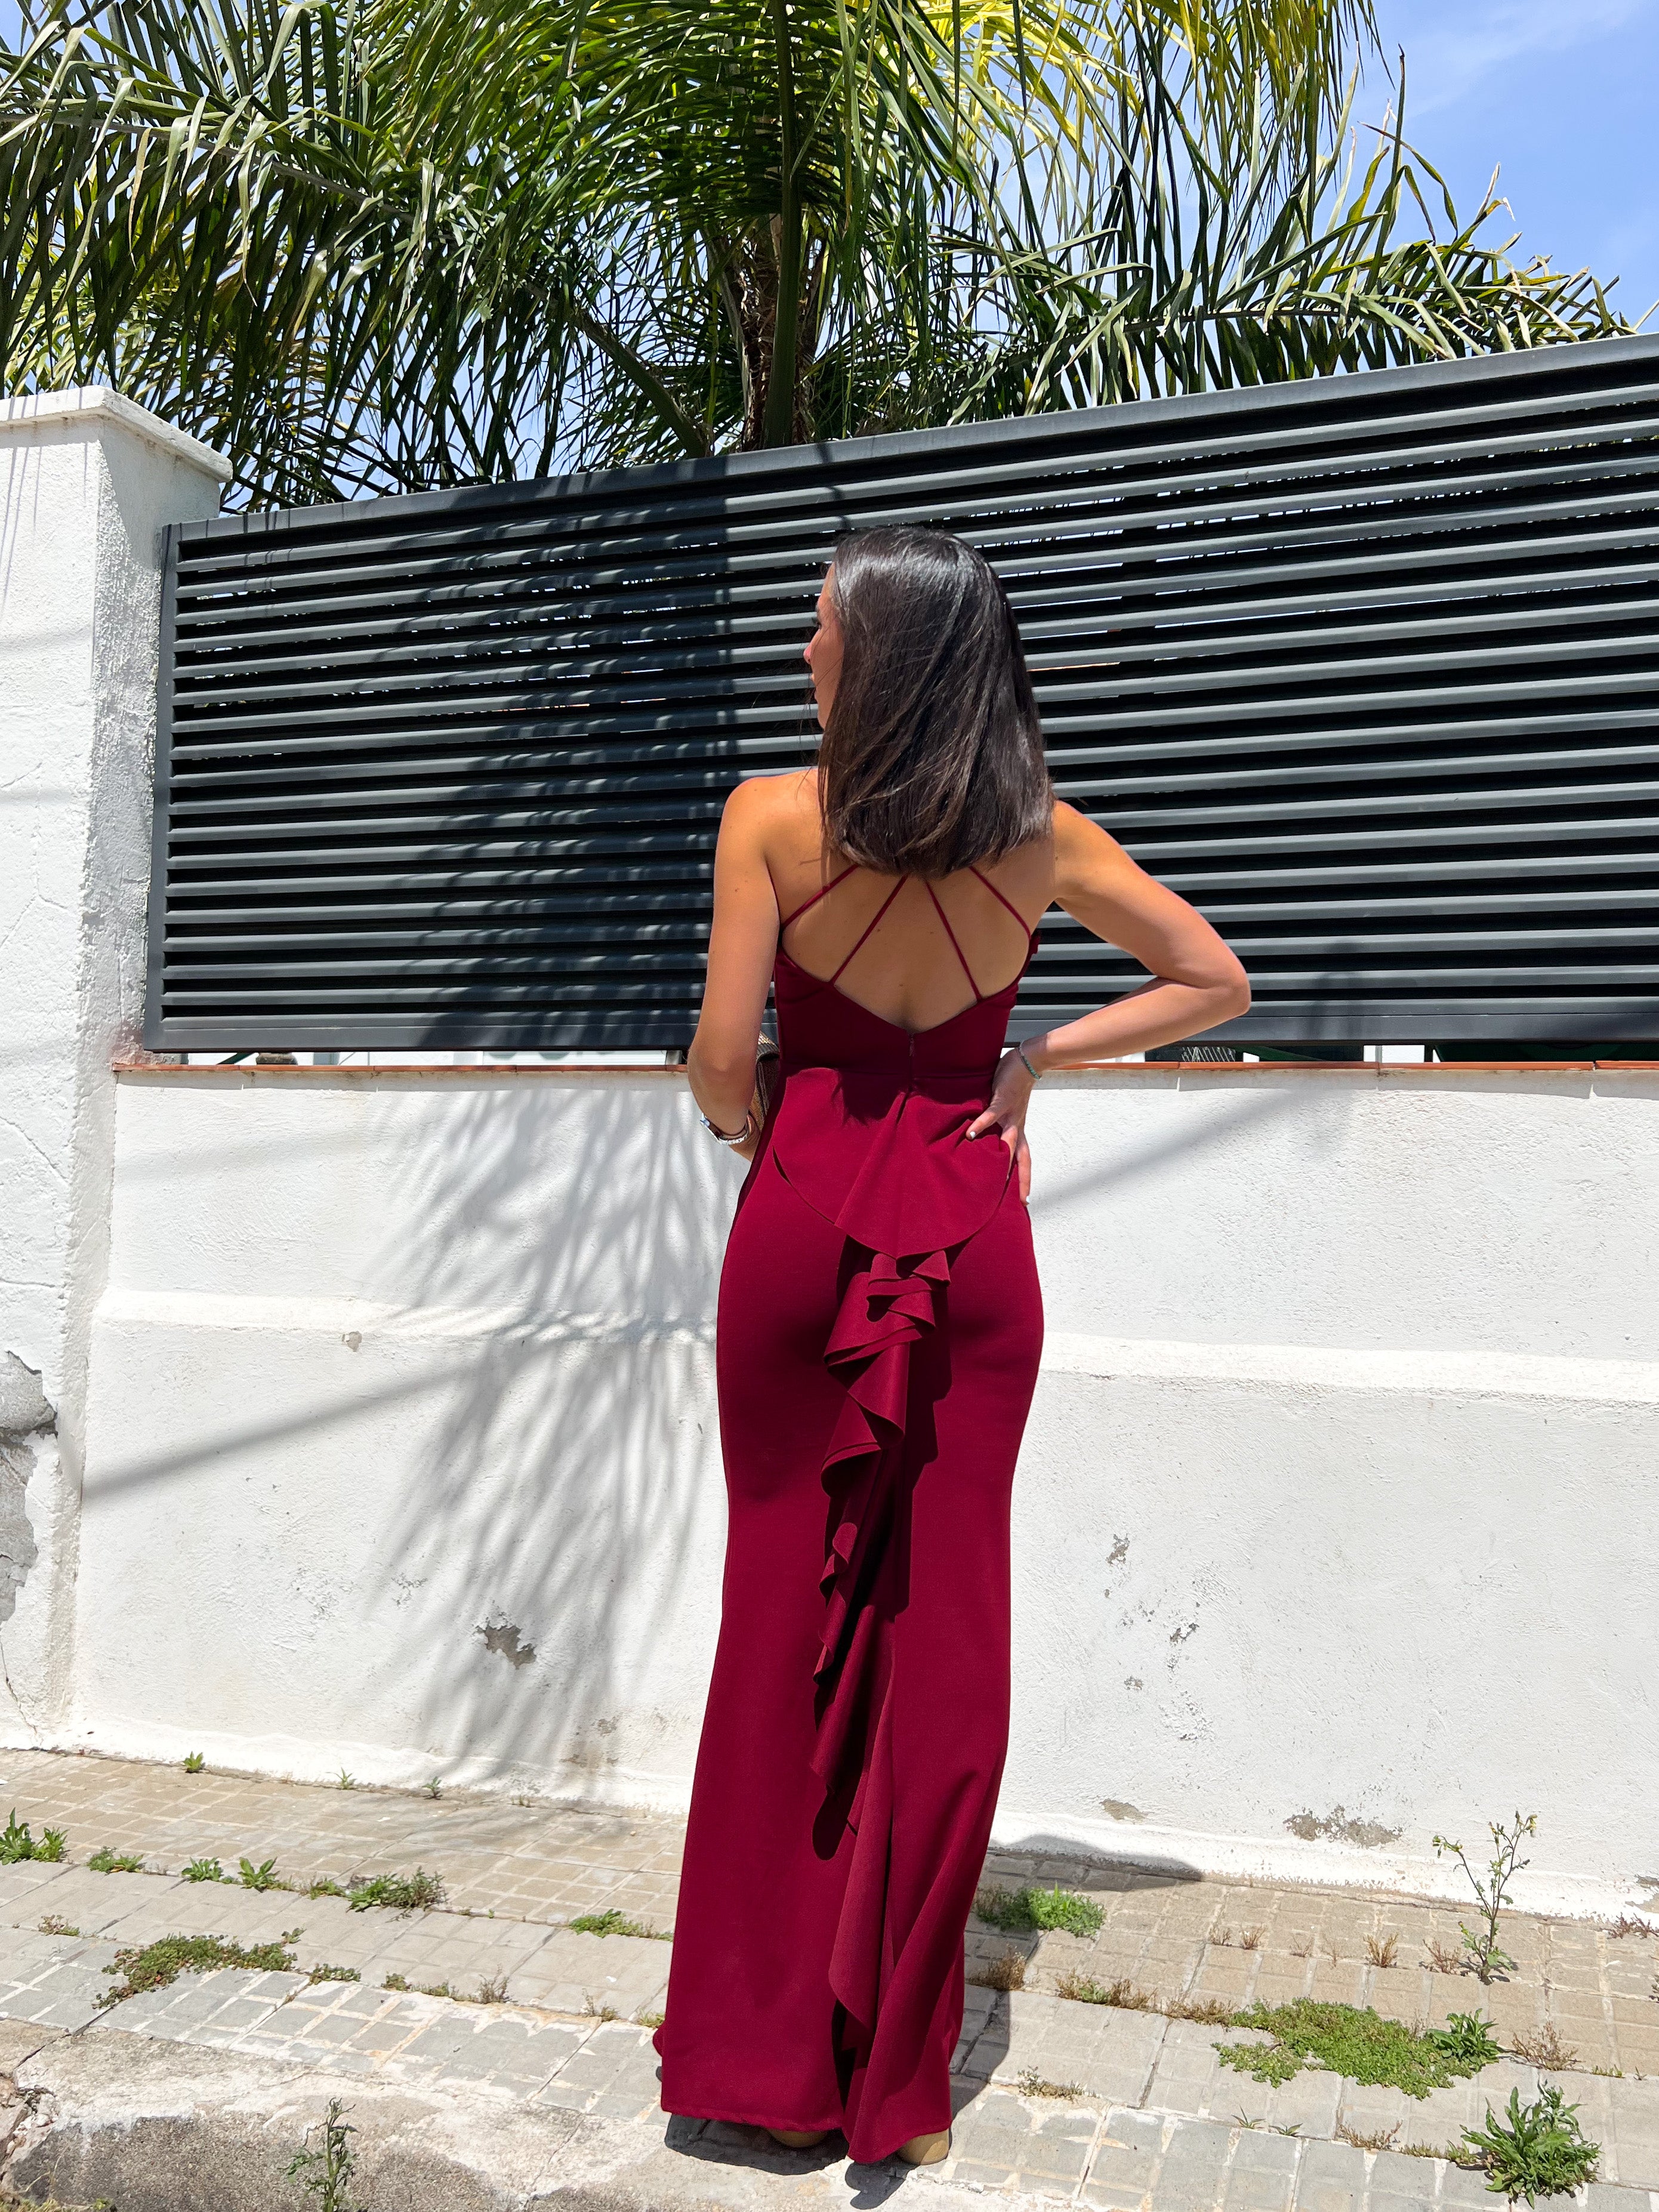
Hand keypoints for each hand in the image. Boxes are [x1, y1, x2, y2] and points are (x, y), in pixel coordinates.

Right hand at [966, 1047, 1035, 1203]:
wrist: (1027, 1062)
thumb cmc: (1014, 1085)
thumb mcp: (1007, 1110)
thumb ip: (996, 1124)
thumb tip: (980, 1137)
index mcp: (1019, 1130)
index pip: (1024, 1159)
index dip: (1025, 1179)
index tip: (1024, 1200)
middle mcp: (1017, 1126)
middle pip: (1021, 1158)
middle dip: (1021, 1178)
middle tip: (1020, 1200)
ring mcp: (1010, 1115)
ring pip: (1008, 1140)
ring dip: (1000, 1157)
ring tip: (990, 1175)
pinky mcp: (1001, 1101)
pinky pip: (991, 1115)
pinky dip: (981, 1124)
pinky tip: (970, 1133)